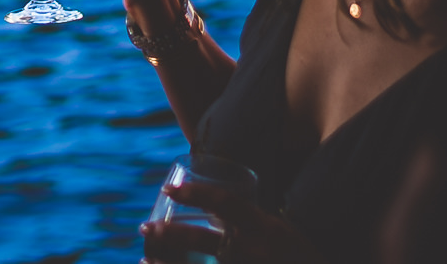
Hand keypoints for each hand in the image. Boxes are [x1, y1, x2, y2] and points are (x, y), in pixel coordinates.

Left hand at [141, 180, 326, 263]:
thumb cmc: (302, 259)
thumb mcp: (281, 232)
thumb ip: (250, 221)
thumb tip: (214, 208)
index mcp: (265, 228)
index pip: (225, 202)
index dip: (195, 193)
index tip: (168, 190)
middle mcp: (256, 250)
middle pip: (202, 239)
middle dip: (168, 235)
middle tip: (144, 229)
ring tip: (146, 261)